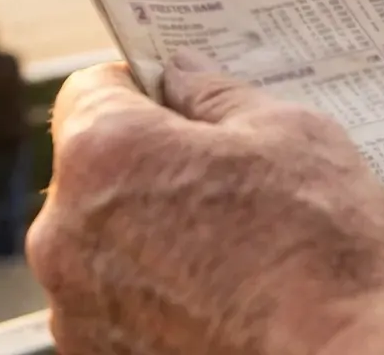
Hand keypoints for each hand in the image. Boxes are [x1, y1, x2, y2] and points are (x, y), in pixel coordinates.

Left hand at [26, 52, 383, 354]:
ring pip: (104, 241)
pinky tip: (221, 298)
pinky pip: (116, 304)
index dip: (140, 88)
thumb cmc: (319, 249)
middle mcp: (65, 231)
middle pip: (93, 172)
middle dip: (149, 167)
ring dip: (149, 234)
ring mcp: (75, 307)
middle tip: (227, 181)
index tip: (181, 103)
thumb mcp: (289, 134)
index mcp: (104, 153)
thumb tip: (182, 76)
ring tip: (233, 251)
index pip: (91, 90)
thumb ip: (216, 94)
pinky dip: (155, 296)